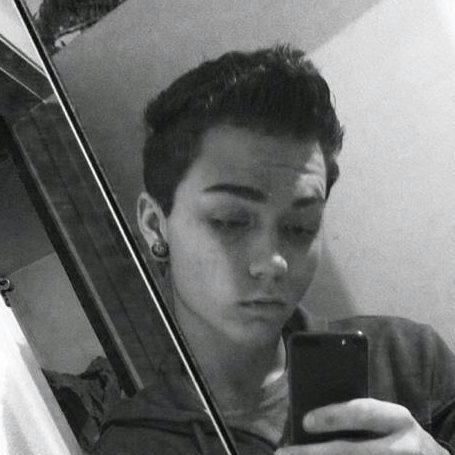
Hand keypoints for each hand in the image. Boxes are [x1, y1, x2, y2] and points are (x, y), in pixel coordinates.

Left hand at [276, 398, 449, 453]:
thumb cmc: (398, 433)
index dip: (333, 416)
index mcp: (398, 419)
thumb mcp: (388, 418)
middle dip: (315, 453)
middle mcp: (402, 447)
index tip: (306, 421)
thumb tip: (311, 416)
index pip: (362, 412)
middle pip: (352, 451)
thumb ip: (360, 415)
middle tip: (284, 452)